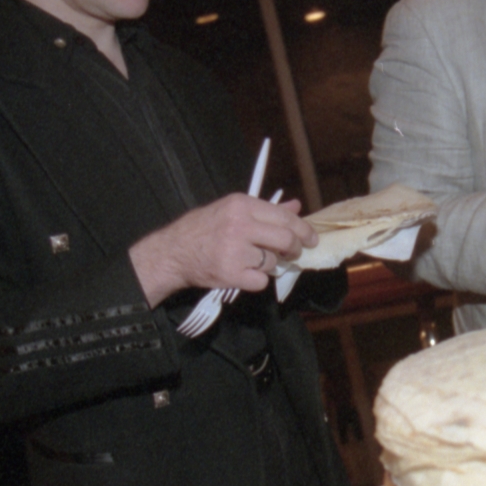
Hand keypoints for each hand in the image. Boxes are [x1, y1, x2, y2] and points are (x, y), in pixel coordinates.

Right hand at [130, 194, 315, 305]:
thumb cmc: (203, 229)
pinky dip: (256, 280)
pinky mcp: (231, 273)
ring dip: (268, 265)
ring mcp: (235, 250)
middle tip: (292, 254)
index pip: (284, 217)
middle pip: (285, 240)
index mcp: (241, 205)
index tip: (311, 239)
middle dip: (294, 250)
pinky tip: (242, 273)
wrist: (174, 253)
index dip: (303, 230)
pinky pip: (260, 281)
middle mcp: (239, 225)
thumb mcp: (232, 210)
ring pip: (273, 262)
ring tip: (251, 261)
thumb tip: (296, 206)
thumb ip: (266, 210)